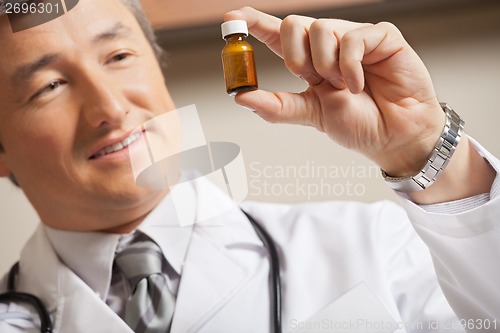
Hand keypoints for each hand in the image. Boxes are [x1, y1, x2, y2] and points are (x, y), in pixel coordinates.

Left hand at [224, 7, 445, 176]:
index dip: (255, 23)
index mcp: (310, 62)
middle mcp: (328, 46)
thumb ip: (278, 107)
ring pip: (320, 28)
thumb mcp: (312, 115)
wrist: (394, 137)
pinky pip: (352, 38)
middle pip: (294, 24)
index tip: (233, 18)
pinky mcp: (381, 37)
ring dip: (326, 65)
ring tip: (343, 86)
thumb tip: (241, 98)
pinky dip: (350, 66)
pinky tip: (359, 84)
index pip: (278, 36)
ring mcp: (354, 38)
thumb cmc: (359, 124)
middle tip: (312, 79)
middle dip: (296, 55)